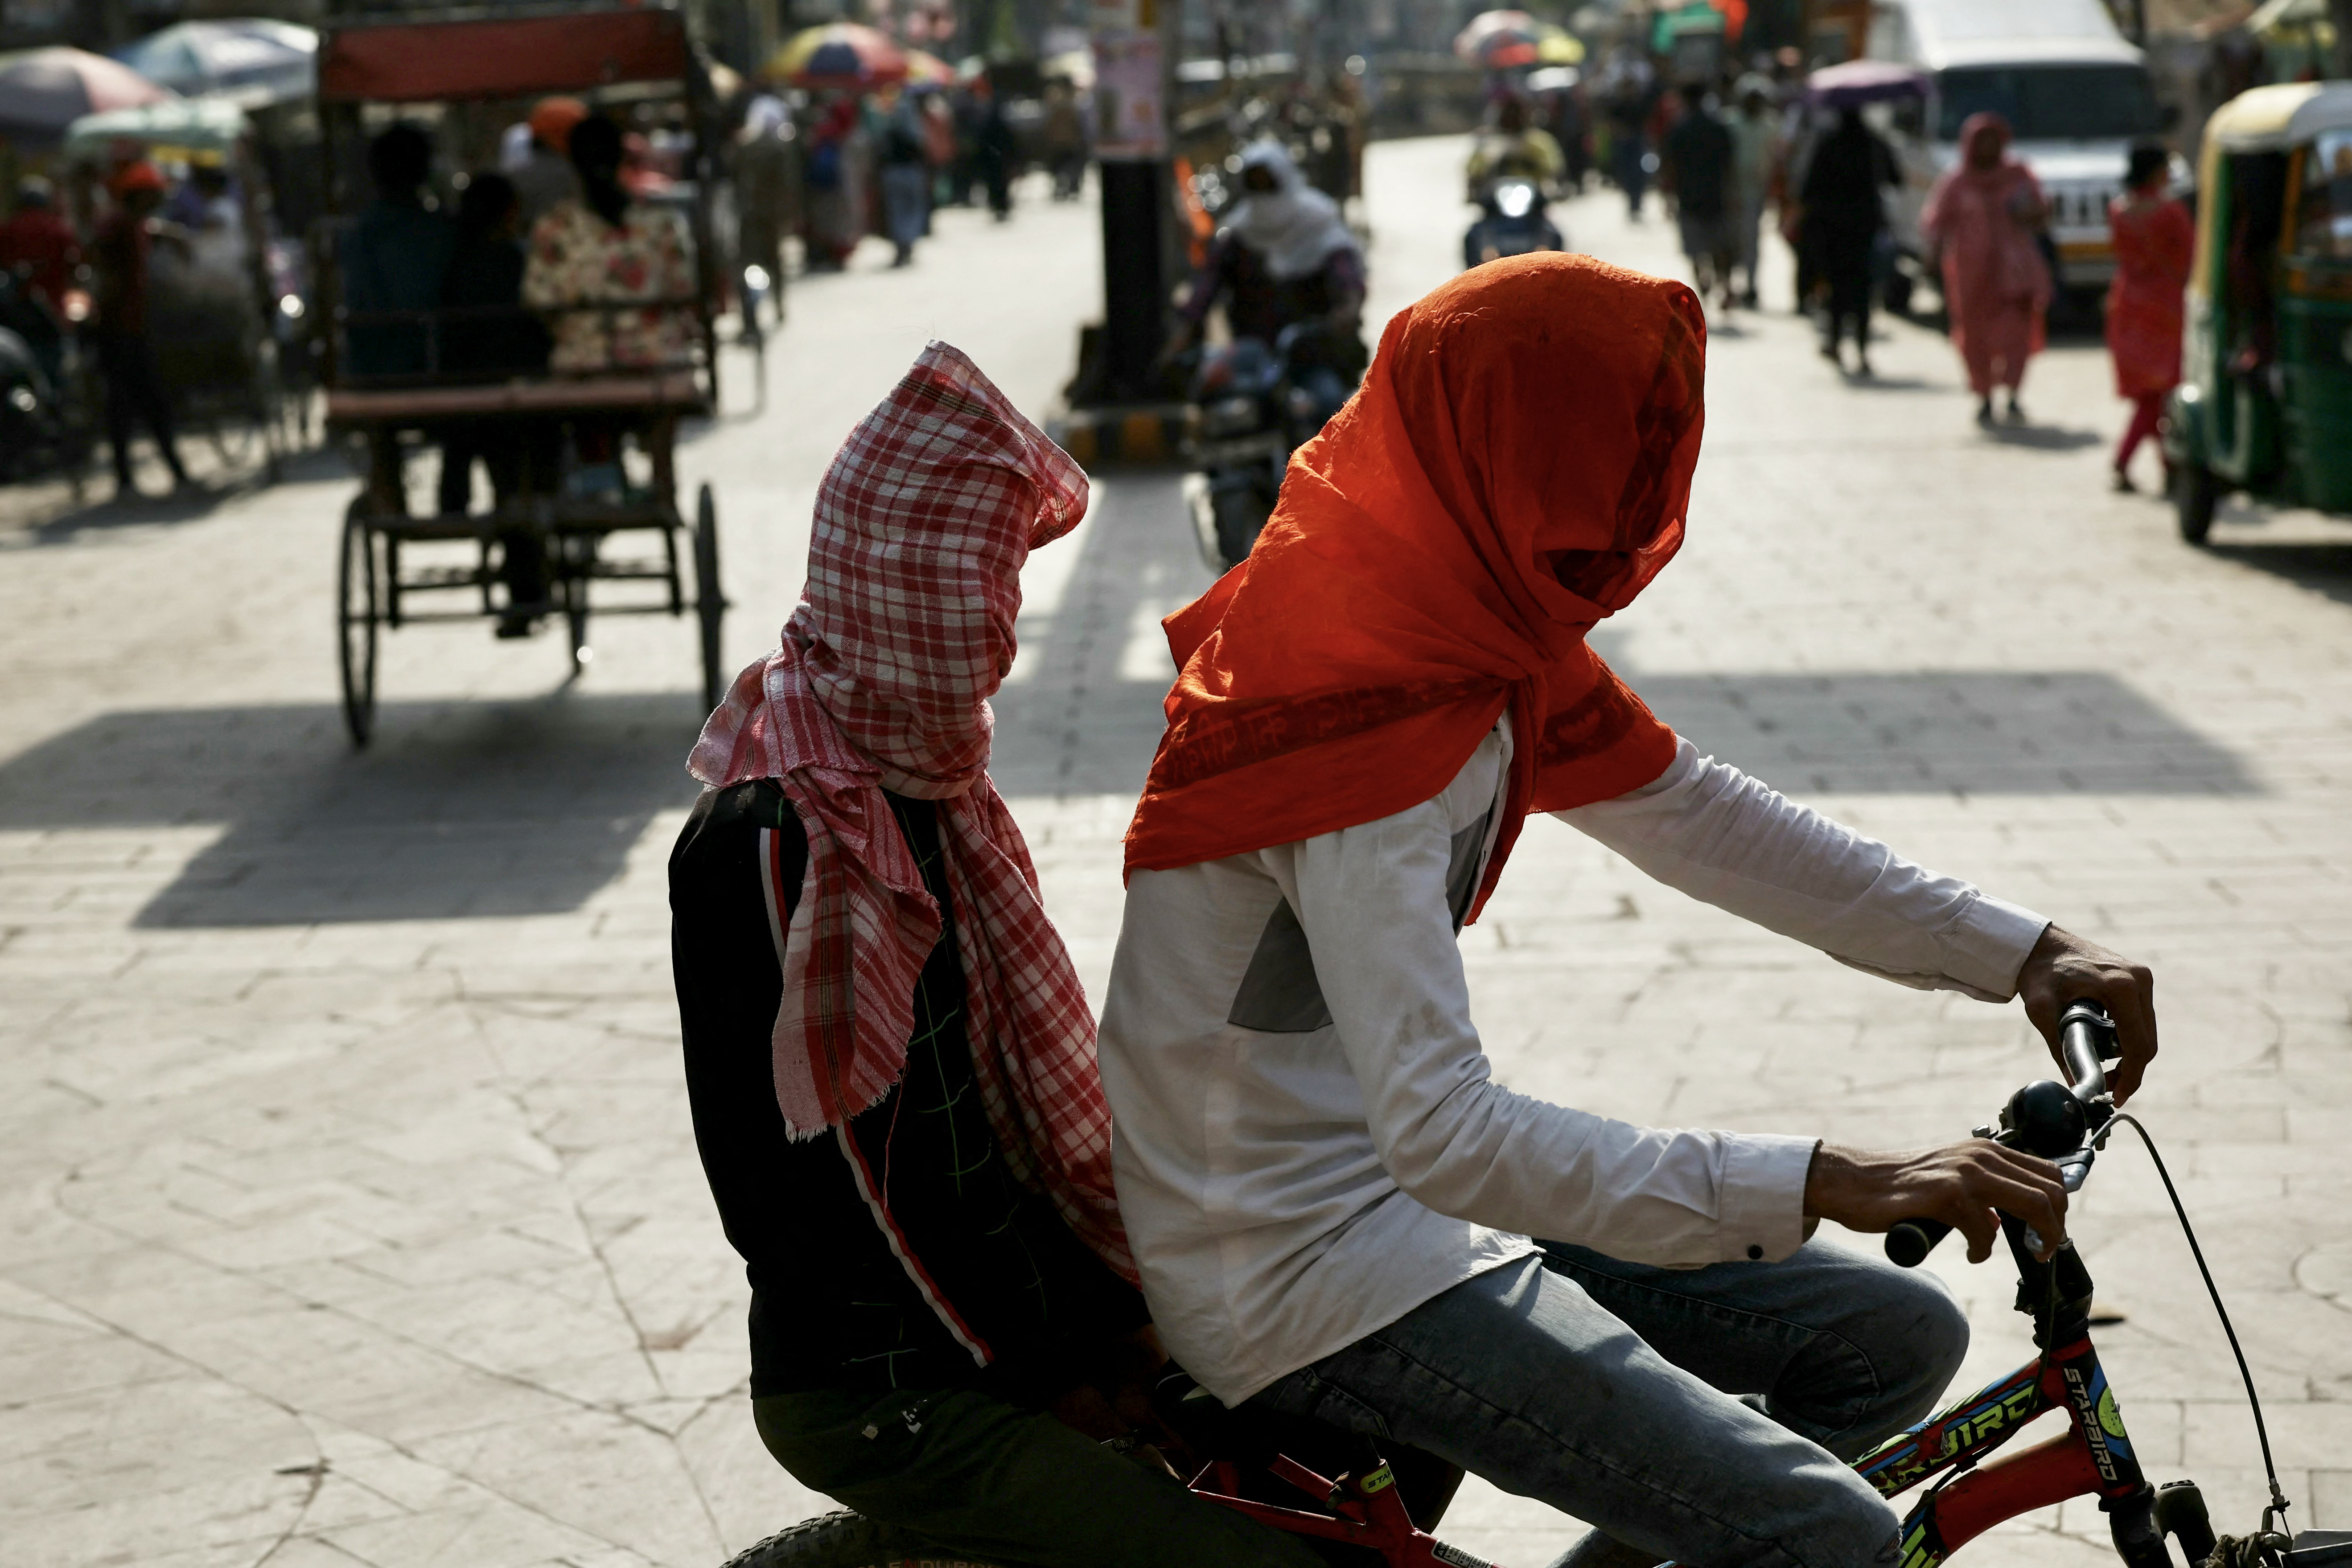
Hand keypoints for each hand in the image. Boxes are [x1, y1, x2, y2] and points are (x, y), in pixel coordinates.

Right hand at [1805, 1140, 2067, 1262]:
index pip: (2049, 1173)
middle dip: (2055, 1227)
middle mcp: (1980, 1156)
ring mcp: (1964, 1173)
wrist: (1853, 1182)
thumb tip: (2007, 1220)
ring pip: (2033, 1207)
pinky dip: (1982, 1250)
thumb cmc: (1899, 1186)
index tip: (2047, 1232)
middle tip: (2041, 1249)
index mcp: (1985, 1150)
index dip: (2059, 1208)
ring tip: (2020, 1253)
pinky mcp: (1945, 1195)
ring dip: (2035, 1239)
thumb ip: (1983, 1190)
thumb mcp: (1951, 1177)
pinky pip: (1986, 1232)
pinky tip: (1969, 1252)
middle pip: (2051, 1191)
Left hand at [2015, 925, 2155, 1104]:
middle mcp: (2139, 980)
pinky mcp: (2138, 978)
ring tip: (2105, 1069)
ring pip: (2146, 1031)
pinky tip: (2109, 1046)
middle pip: (2146, 1041)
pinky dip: (2129, 1036)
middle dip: (2130, 1069)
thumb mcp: (2041, 1011)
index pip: (2137, 1044)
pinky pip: (2141, 1018)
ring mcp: (2141, 977)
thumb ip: (2060, 1049)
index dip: (2130, 1076)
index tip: (2116, 1096)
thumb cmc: (2039, 973)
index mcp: (2120, 987)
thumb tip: (2076, 1086)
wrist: (2040, 944)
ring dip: (2130, 1054)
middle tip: (2107, 1087)